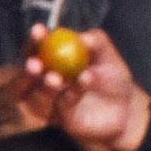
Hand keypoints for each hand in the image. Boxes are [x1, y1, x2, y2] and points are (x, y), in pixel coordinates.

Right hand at [21, 27, 150, 150]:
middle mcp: (44, 81)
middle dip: (27, 69)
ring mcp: (50, 102)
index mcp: (51, 61)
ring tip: (55, 78)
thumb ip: (97, 42)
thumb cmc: (112, 77)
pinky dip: (71, 93)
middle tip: (34, 64)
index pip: (36, 49)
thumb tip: (83, 38)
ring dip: (45, 86)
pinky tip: (85, 79)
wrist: (124, 109)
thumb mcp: (108, 56)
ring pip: (37, 96)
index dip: (35, 40)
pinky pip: (61, 106)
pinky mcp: (61, 119)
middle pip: (26, 75)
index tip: (39, 31)